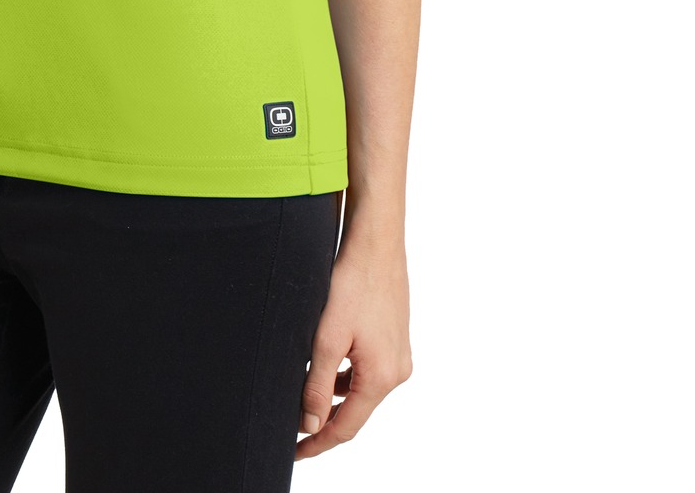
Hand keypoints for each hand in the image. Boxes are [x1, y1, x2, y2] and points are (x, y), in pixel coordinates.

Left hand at [295, 230, 412, 458]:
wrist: (376, 242)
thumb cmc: (353, 282)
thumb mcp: (327, 337)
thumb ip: (317, 384)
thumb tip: (310, 424)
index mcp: (382, 377)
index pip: (346, 427)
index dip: (318, 442)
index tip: (296, 453)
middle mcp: (397, 371)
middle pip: (356, 411)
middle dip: (326, 421)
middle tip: (295, 429)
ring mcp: (399, 354)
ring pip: (361, 389)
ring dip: (335, 396)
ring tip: (304, 394)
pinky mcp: (395, 338)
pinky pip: (368, 370)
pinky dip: (347, 375)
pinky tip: (326, 364)